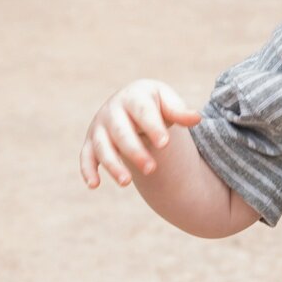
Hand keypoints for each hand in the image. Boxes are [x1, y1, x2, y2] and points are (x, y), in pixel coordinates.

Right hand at [80, 78, 201, 188]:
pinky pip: (85, 157)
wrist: (130, 104)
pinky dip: (87, 170)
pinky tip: (94, 184)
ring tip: (126, 182)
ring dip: (112, 165)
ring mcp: (99, 127)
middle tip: (151, 169)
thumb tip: (196, 118)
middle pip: (121, 132)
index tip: (165, 143)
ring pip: (102, 147)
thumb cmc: (153, 105)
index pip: (142, 111)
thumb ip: (179, 111)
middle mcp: (112, 110)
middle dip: (134, 151)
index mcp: (133, 96)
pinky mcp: (90, 143)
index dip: (153, 127)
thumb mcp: (167, 103)